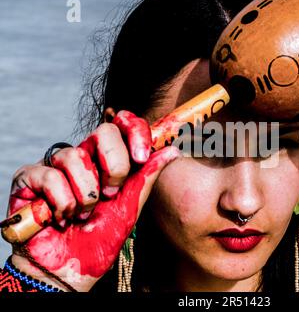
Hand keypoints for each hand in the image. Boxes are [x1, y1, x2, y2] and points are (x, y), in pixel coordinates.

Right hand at [7, 111, 180, 290]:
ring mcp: (55, 166)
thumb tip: (172, 150)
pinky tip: (61, 217)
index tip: (142, 156)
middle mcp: (83, 157)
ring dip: (86, 195)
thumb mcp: (130, 207)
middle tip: (111, 194)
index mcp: (108, 160)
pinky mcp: (29, 178)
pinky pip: (50, 175)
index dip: (135, 132)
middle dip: (115, 167)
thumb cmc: (98, 238)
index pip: (122, 125)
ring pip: (75, 156)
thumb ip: (147, 177)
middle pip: (104, 131)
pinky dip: (62, 202)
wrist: (68, 270)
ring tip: (83, 214)